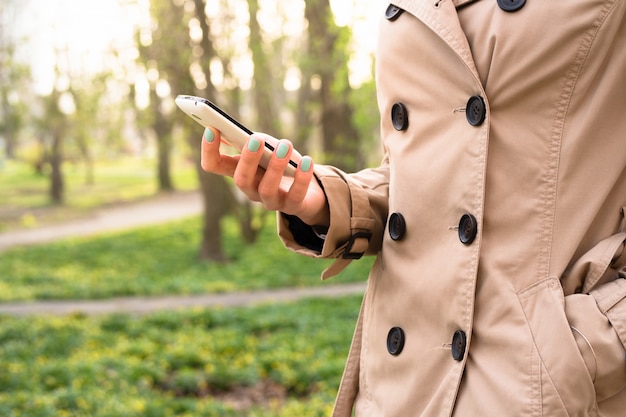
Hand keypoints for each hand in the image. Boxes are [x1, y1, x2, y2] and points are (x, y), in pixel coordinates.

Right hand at [200, 127, 329, 225]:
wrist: (311, 189)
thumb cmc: (284, 163)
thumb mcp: (269, 148)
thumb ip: (258, 141)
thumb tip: (252, 138)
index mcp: (239, 171)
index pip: (214, 165)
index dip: (209, 150)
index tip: (212, 129)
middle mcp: (251, 189)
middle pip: (241, 179)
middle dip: (247, 159)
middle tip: (256, 139)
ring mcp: (271, 201)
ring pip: (267, 189)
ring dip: (276, 166)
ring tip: (286, 145)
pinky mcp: (293, 207)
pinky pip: (295, 195)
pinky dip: (301, 177)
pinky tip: (306, 160)